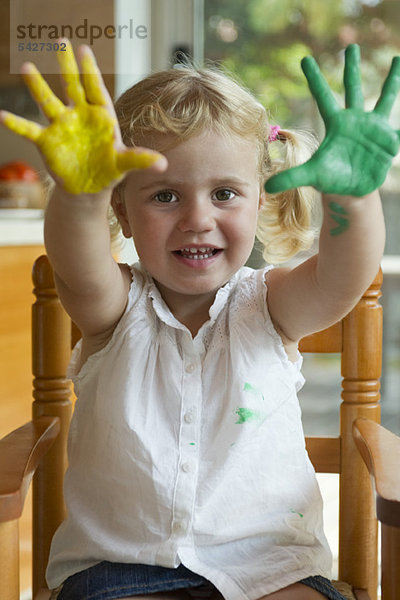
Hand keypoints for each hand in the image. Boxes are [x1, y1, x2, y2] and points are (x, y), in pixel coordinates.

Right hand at [0, 40, 166, 193]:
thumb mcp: (125, 164)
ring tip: (26, 66)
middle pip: (72, 86)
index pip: (95, 89)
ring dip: (37, 86)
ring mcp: (61, 126)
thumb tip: (162, 164)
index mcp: (100, 116)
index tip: (84, 50)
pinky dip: (17, 124)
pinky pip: (29, 130)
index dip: (90, 71)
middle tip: (60, 41)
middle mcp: (79, 115)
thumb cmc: (109, 170)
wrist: (89, 187)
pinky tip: (3, 116)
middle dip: (66, 66)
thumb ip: (141, 159)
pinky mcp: (47, 141)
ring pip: (47, 102)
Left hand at [265, 44, 399, 196]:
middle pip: (353, 89)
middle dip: (352, 68)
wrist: (352, 189)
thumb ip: (291, 178)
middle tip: (350, 46)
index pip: (322, 97)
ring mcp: (373, 128)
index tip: (305, 59)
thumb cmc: (331, 179)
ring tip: (397, 60)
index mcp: (335, 124)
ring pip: (384, 99)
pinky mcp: (388, 140)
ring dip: (392, 80)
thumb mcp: (311, 176)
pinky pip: (398, 131)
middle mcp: (354, 120)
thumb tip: (267, 187)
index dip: (314, 78)